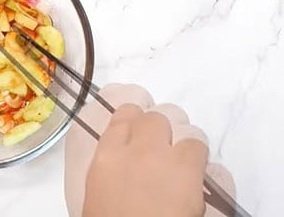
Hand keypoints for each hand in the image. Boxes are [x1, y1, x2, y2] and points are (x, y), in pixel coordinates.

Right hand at [64, 84, 231, 216]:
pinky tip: (201, 185)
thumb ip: (108, 167)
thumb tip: (118, 162)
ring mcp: (170, 162)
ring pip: (190, 136)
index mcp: (107, 157)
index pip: (124, 116)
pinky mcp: (196, 179)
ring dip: (188, 151)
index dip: (133, 122)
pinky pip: (210, 162)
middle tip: (159, 151)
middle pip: (156, 119)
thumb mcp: (96, 191)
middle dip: (160, 132)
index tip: (135, 131)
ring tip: (183, 169)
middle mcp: (139, 151)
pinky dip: (209, 173)